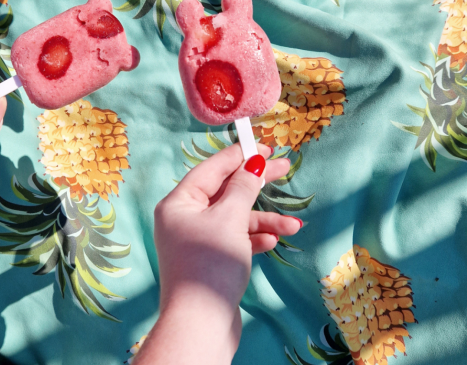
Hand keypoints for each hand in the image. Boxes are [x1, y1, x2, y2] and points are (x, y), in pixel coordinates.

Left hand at [135, 144, 301, 364]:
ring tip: (293, 226)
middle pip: (225, 191)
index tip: (263, 146)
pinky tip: (272, 243)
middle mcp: (184, 218)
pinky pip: (234, 240)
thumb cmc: (210, 264)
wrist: (201, 325)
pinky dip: (253, 239)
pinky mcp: (210, 261)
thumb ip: (243, 188)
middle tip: (285, 167)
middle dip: (257, 183)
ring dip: (264, 220)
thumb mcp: (230, 219)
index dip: (238, 155)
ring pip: (234, 218)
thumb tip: (253, 163)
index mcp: (178, 203)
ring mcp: (197, 240)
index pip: (211, 169)